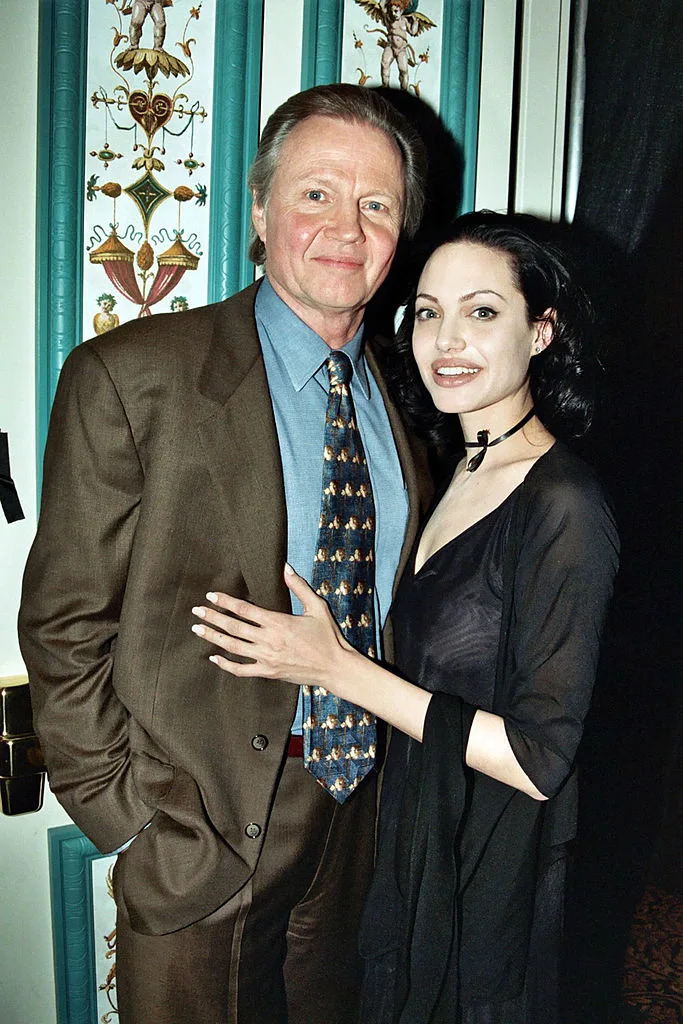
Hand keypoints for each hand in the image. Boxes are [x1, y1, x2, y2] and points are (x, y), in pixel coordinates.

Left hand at [191, 563, 351, 684]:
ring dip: (213, 637)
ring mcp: (267, 658)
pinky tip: (214, 658)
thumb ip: (299, 587)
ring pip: (233, 647)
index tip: (211, 595)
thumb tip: (285, 567)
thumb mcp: (317, 607)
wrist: (335, 667)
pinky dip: (226, 665)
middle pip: (233, 627)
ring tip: (198, 629)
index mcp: (279, 622)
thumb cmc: (328, 636)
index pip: (245, 610)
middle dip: (212, 617)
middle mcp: (269, 640)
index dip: (226, 602)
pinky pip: (242, 670)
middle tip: (196, 611)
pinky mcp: (268, 673)